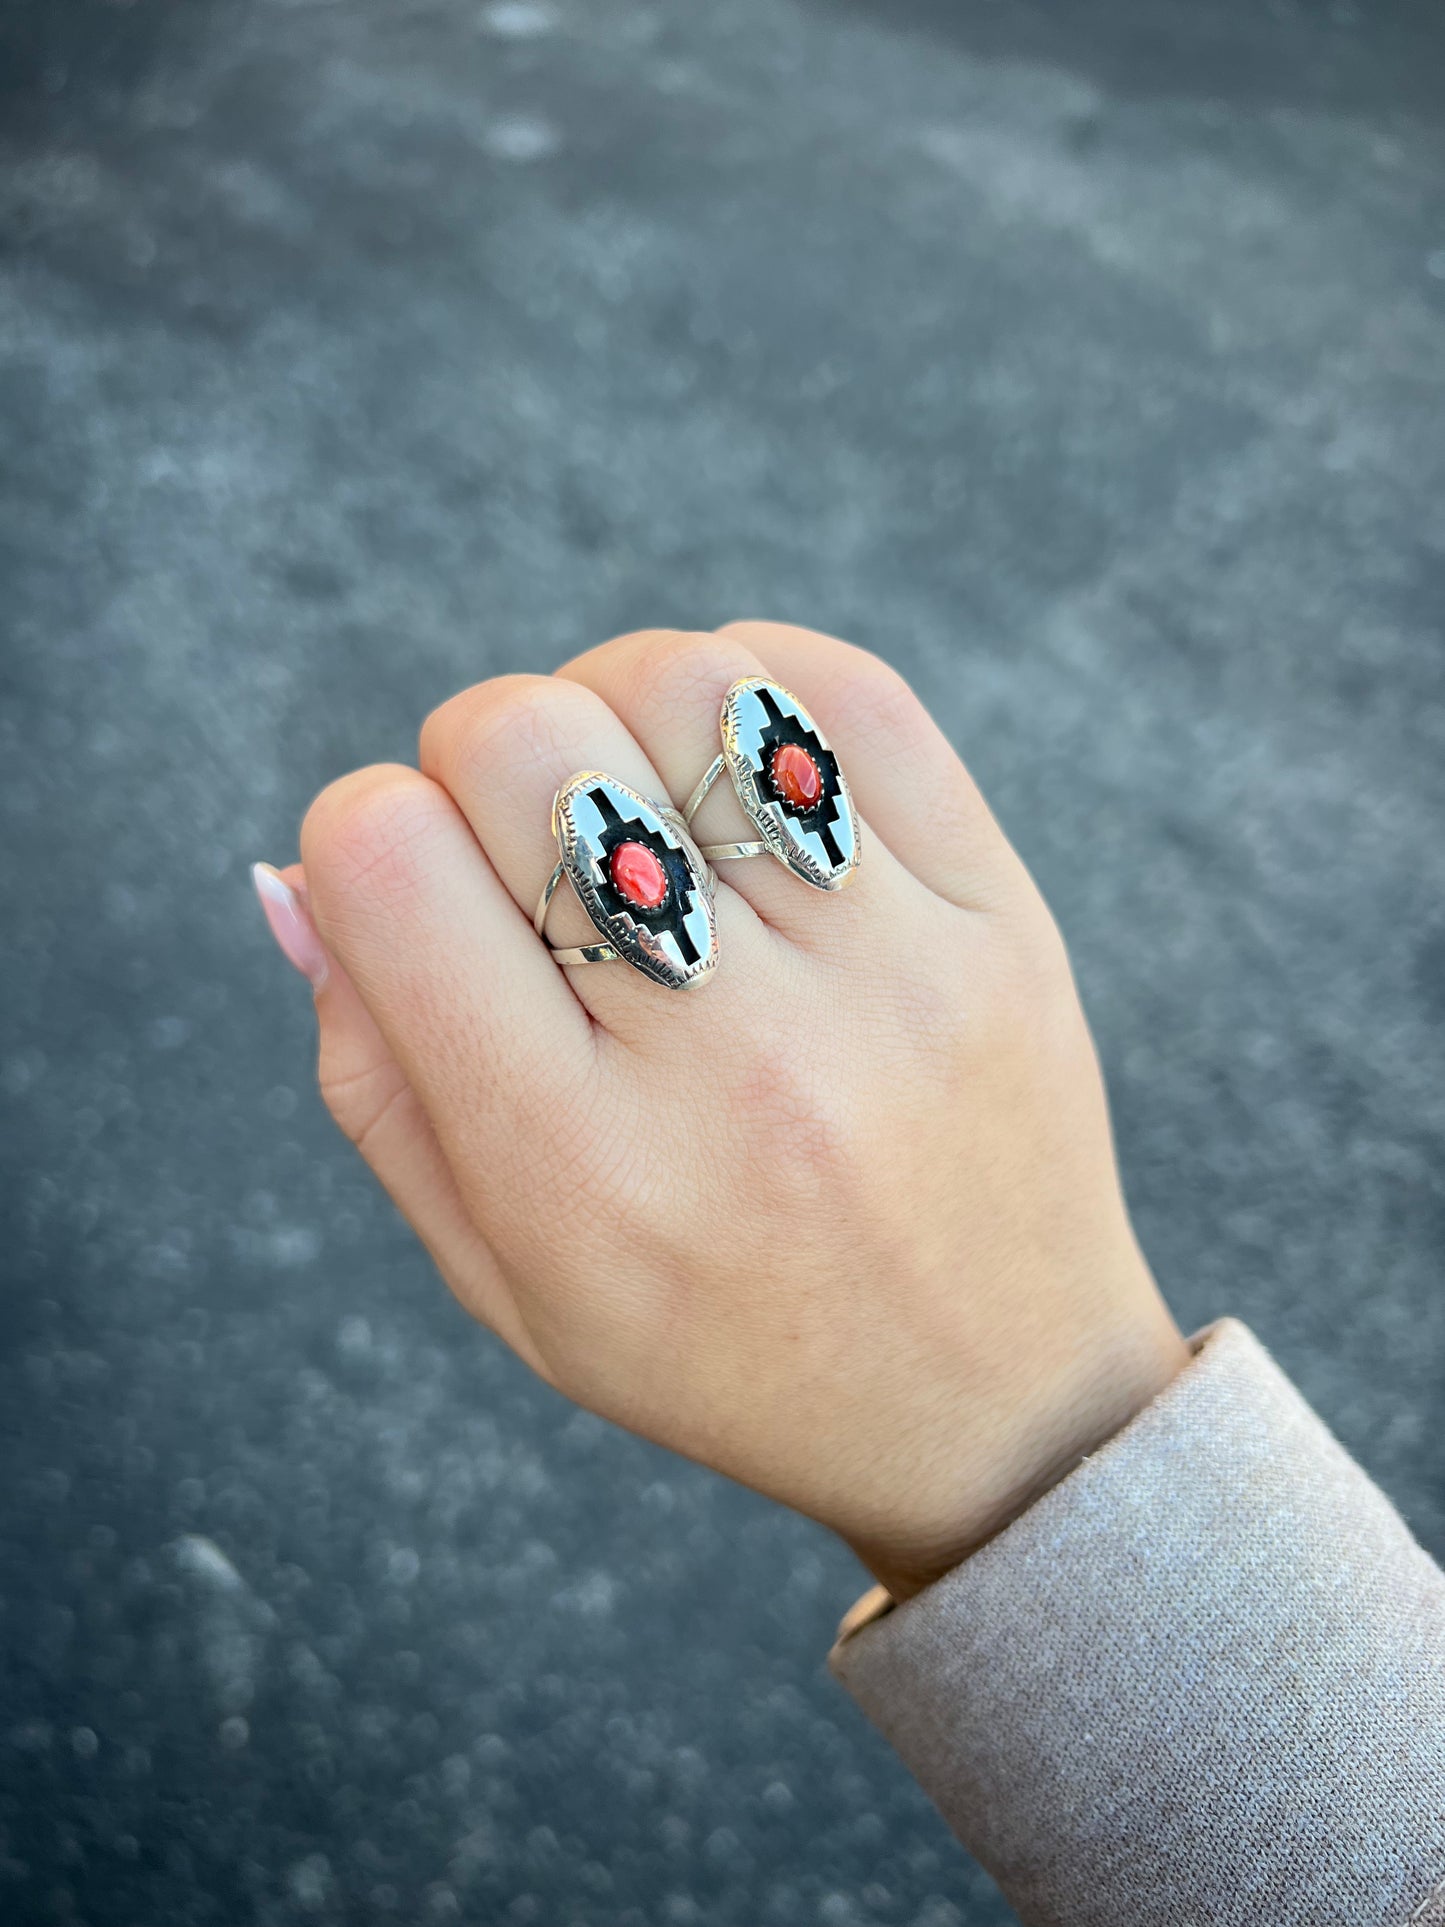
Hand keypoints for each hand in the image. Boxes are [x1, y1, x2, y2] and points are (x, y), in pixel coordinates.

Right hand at [258, 623, 1187, 1599]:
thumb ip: (380, 1081)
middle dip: (475, 755)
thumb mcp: (509, 1280)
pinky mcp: (993, 919)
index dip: (359, 830)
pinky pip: (853, 695)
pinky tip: (739, 766)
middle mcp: (733, 1059)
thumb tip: (304, 876)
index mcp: (577, 1167)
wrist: (996, 1401)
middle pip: (522, 741)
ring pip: (685, 686)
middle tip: (528, 841)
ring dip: (615, 704)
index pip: (387, 864)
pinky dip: (762, 681)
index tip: (412, 879)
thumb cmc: (724, 1345)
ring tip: (640, 800)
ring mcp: (884, 974)